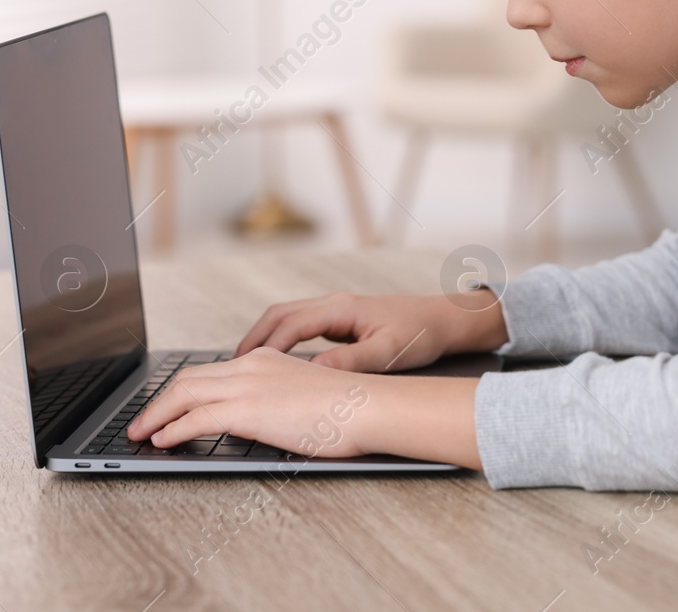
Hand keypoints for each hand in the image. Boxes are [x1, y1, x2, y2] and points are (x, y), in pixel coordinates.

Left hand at [126, 348, 379, 456]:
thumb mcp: (304, 398)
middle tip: (141, 421)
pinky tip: (163, 440)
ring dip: (156, 414)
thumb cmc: (347, 411)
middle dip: (158, 401)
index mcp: (264, 360)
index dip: (180, 390)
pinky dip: (173, 428)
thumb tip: (263, 422)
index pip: (208, 371)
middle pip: (187, 378)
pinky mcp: (247, 408)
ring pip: (183, 393)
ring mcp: (247, 385)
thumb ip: (278, 403)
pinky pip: (196, 417)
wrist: (367, 406)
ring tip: (141, 433)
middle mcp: (250, 365)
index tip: (165, 407)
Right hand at [234, 290, 508, 372]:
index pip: (290, 325)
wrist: (447, 320)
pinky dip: (282, 340)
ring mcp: (336, 311)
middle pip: (279, 315)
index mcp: (340, 309)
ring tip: (245, 366)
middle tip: (231, 366)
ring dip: (264, 338)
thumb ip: (351, 362)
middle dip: (253, 339)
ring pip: (287, 318)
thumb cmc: (421, 334)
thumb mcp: (388, 352)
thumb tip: (315, 372)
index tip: (244, 367)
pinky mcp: (341, 321)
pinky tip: (278, 362)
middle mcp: (333, 304)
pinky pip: (301, 326)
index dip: (265, 346)